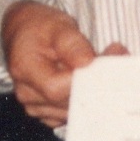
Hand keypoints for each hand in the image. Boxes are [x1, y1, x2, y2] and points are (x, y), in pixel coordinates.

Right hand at [1, 1, 125, 126]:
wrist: (27, 33)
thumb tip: (86, 62)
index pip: (57, 89)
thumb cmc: (42, 28)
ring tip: (102, 69)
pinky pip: (71, 114)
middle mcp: (27, 93)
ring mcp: (35, 106)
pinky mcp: (46, 112)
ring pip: (73, 111)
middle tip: (114, 61)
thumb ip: (73, 44)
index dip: (84, 80)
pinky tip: (91, 83)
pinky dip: (85, 101)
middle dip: (94, 85)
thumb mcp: (59, 26)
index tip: (106, 63)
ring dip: (92, 93)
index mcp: (24, 69)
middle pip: (67, 102)